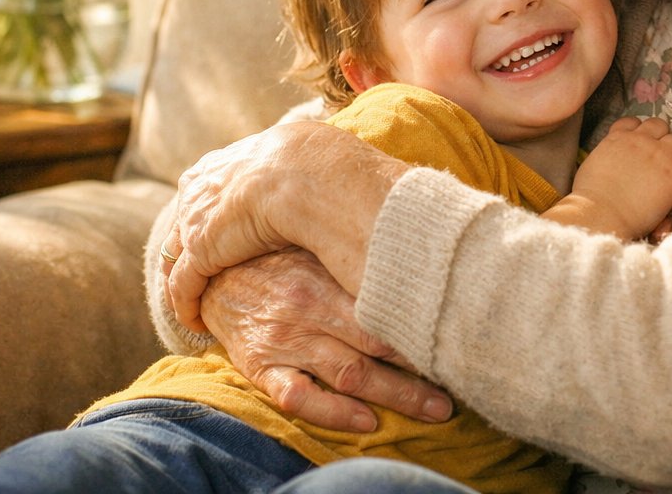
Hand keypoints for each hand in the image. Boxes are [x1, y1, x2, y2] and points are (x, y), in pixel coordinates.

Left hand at [162, 121, 409, 332]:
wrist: (309, 175)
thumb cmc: (324, 165)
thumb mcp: (312, 154)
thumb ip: (308, 164)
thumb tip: (334, 163)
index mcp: (234, 158)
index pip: (214, 186)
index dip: (218, 210)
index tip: (225, 228)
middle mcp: (208, 185)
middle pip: (188, 218)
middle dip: (188, 242)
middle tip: (196, 267)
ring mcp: (199, 218)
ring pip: (177, 254)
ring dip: (183, 278)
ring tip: (194, 299)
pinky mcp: (201, 251)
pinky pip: (183, 285)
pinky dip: (186, 304)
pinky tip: (195, 321)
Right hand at [199, 247, 452, 431]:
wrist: (210, 273)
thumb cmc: (278, 260)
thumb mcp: (316, 249)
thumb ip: (357, 259)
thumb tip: (421, 257)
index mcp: (327, 275)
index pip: (387, 303)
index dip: (425, 323)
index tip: (460, 336)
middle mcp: (309, 307)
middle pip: (378, 344)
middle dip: (422, 369)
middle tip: (461, 382)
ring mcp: (285, 339)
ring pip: (350, 373)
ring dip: (397, 395)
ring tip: (435, 410)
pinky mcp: (260, 366)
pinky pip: (299, 396)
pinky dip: (334, 413)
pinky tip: (366, 422)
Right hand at [560, 116, 671, 239]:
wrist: (601, 213)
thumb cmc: (589, 197)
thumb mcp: (593, 165)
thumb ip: (608, 155)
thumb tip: (614, 163)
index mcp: (618, 137)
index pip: (634, 122)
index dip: (639, 132)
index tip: (639, 144)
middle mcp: (641, 140)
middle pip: (660, 126)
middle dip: (660, 138)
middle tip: (657, 157)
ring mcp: (659, 155)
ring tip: (670, 168)